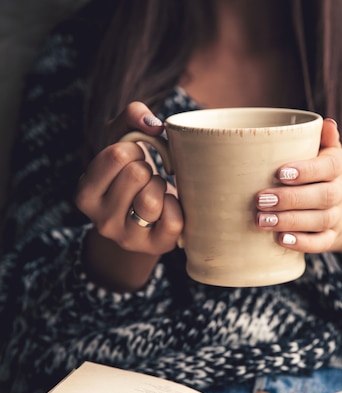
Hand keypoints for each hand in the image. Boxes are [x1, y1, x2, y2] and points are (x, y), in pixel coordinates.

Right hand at [75, 102, 183, 290]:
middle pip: (136, 174)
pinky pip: (173, 220)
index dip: (133, 149)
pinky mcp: (155, 247)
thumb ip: (131, 116)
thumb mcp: (123, 141)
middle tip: (146, 177)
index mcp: (85, 194)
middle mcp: (102, 221)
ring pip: (152, 199)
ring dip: (161, 186)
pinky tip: (169, 207)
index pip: (115, 155)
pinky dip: (177, 206)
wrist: (145, 219)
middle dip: (147, 168)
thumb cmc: (131, 174)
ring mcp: (128, 239)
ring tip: (155, 191)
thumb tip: (154, 125)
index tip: (133, 159)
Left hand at [255, 119, 341, 264]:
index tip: (280, 172)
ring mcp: (337, 218)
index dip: (306, 171)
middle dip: (290, 199)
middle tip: (260, 200)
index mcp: (338, 167)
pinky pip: (321, 243)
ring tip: (262, 221)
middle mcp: (340, 193)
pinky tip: (281, 239)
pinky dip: (302, 243)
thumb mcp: (330, 154)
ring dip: (289, 221)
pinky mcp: (332, 239)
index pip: (328, 168)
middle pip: (322, 197)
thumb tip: (325, 123)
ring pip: (318, 221)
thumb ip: (324, 140)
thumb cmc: (327, 175)